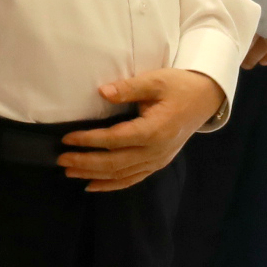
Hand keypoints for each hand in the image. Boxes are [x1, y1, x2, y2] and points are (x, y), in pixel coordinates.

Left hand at [60, 69, 223, 191]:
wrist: (205, 99)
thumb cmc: (179, 87)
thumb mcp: (156, 80)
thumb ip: (129, 88)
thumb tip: (102, 92)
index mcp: (155, 130)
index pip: (115, 140)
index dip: (90, 140)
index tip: (68, 138)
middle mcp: (156, 150)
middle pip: (115, 163)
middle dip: (86, 162)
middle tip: (62, 159)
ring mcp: (157, 160)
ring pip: (122, 174)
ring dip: (94, 174)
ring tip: (70, 171)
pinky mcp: (158, 163)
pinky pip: (132, 179)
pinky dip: (111, 185)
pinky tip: (92, 186)